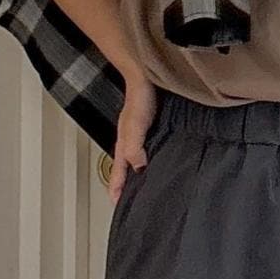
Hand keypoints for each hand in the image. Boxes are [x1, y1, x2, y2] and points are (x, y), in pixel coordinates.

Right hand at [106, 73, 159, 202]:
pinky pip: (152, 150)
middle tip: (132, 202)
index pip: (118, 172)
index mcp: (124, 144)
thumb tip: (138, 166)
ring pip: (139, 161)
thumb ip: (134, 146)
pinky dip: (155, 159)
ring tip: (148, 188)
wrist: (149, 73)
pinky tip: (163, 162)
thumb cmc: (139, 95)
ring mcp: (143, 136)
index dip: (116, 189)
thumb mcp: (134, 125)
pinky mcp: (155, 129)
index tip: (116, 205)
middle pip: (127, 169)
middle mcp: (132, 142)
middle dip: (127, 185)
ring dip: (142, 174)